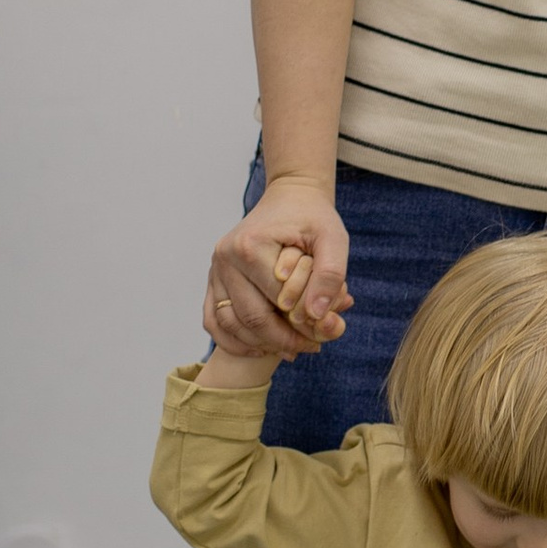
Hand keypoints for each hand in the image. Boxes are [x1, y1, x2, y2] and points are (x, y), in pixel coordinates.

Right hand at [205, 173, 350, 356]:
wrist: (290, 197)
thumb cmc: (312, 218)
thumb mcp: (333, 239)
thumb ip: (330, 276)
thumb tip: (316, 316)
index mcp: (252, 246)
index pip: (278, 302)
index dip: (302, 325)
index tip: (323, 336)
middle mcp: (226, 258)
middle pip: (251, 317)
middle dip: (282, 340)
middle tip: (308, 348)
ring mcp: (215, 269)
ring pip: (229, 324)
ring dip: (258, 344)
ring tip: (288, 350)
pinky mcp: (213, 278)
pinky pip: (213, 319)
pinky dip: (232, 340)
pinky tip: (259, 348)